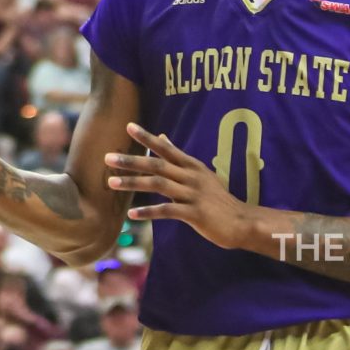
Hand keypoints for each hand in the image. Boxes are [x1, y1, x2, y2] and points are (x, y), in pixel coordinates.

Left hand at [105, 123, 255, 250]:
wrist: (242, 222)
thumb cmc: (217, 199)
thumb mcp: (200, 173)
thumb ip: (178, 157)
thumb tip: (162, 136)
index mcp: (191, 166)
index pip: (165, 148)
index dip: (147, 137)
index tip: (128, 126)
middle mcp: (190, 176)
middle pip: (156, 165)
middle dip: (131, 161)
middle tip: (107, 158)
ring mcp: (193, 194)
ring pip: (158, 185)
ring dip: (133, 184)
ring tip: (112, 183)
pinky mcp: (195, 213)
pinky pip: (167, 211)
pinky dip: (148, 212)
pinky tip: (132, 214)